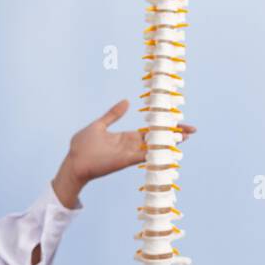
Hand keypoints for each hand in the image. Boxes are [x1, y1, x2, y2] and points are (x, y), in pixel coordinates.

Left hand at [51, 99, 196, 207]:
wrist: (73, 162)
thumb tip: (126, 102)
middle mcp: (130, 146)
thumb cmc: (82, 146)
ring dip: (169, 143)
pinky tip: (167, 148)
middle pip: (156, 139)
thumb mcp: (100, 125)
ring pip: (154, 147)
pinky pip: (144, 156)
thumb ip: (113, 114)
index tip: (178, 123)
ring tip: (184, 137)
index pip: (149, 131)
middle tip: (191, 130)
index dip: (163, 127)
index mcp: (126, 138)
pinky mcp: (124, 160)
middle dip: (173, 135)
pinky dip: (155, 153)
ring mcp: (128, 154)